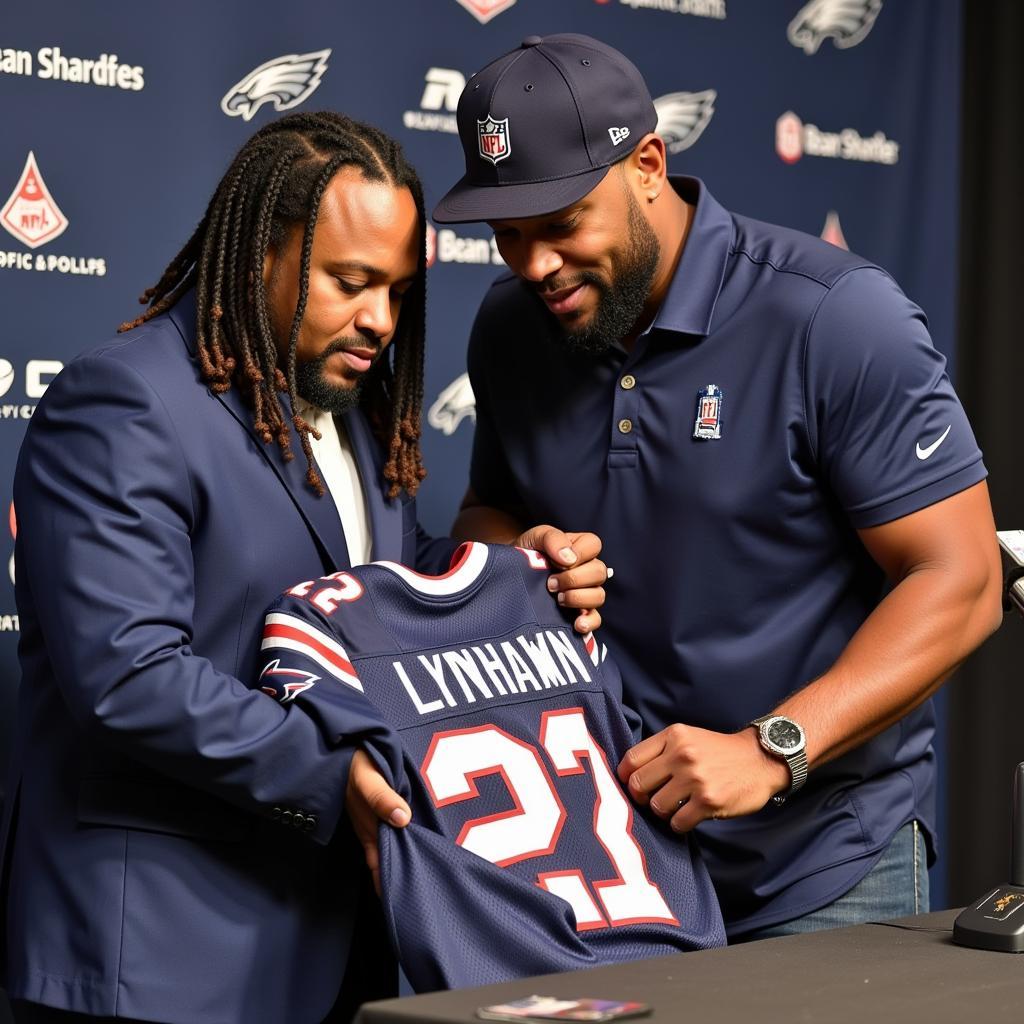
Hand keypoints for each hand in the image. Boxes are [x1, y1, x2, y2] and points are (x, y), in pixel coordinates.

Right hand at [345, 749, 410, 894]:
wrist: (343, 749)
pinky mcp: (378, 814)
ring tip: (420, 885)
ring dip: (399, 865)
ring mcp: (373, 825)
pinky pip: (389, 836)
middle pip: (385, 865)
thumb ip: (382, 797)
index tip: (404, 908)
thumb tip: (403, 819)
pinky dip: (400, 846)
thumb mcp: (367, 778)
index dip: (389, 887)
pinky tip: (412, 852)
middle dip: (399, 882)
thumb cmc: (354, 764)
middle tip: (419, 903)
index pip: (379, 869)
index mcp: (368, 831)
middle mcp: (371, 833)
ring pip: (387, 853)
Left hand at [513, 524, 606, 633]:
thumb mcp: (535, 537)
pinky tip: (576, 623)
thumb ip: (553, 539)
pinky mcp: (578, 613)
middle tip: (550, 583)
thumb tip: (569, 558)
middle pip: (599, 573)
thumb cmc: (526, 553)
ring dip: (578, 598)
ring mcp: (584, 592)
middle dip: (573, 579)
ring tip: (558, 599)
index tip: (558, 562)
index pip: (594, 545)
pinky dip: (589, 622)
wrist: (509, 575)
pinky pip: (595, 620)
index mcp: (579, 547)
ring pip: (599, 596)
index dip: (580, 553)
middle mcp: (586, 570)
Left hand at [617, 724, 790, 831]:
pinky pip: (677, 823)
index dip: (624, 777)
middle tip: (652, 800)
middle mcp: (682, 755)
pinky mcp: (709, 801)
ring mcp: (695, 779)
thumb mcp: (688, 737)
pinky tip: (688, 817)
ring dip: (662, 812)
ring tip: (675, 807)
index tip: (629, 785)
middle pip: (638, 785)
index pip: (631, 759)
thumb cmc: (719, 751)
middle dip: (641, 797)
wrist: (760, 759)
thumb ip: (661, 750)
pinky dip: (679, 824)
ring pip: (657, 806)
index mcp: (673, 736)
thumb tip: (629, 774)